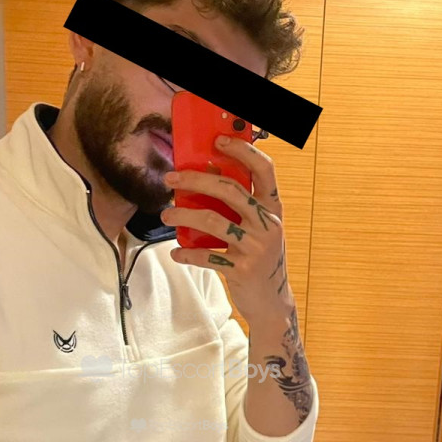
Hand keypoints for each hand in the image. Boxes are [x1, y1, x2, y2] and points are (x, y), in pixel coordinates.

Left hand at [162, 135, 293, 325]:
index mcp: (273, 208)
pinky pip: (206, 255)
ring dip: (183, 214)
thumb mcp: (259, 228)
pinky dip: (187, 253)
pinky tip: (176, 253)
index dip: (242, 151)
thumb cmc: (259, 258)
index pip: (264, 169)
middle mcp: (268, 224)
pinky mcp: (241, 269)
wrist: (271, 302)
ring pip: (211, 220)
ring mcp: (256, 247)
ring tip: (167, 214)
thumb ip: (241, 206)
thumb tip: (205, 177)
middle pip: (229, 189)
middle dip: (195, 179)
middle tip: (171, 177)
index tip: (218, 140)